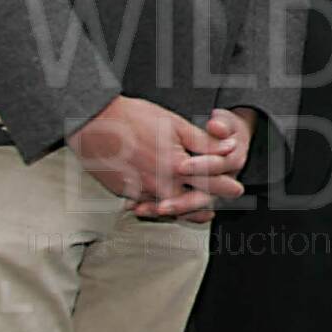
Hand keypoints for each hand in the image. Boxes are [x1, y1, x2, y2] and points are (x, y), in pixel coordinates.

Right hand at [74, 95, 243, 218]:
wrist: (93, 122)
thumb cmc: (134, 118)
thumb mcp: (174, 125)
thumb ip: (204, 141)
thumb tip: (231, 147)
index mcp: (176, 165)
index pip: (210, 182)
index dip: (226, 187)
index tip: (238, 190)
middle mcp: (159, 183)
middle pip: (191, 202)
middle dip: (206, 205)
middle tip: (216, 210)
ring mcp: (140, 191)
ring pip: (168, 209)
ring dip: (184, 211)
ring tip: (199, 213)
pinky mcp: (125, 193)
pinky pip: (147, 206)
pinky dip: (158, 208)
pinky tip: (165, 207)